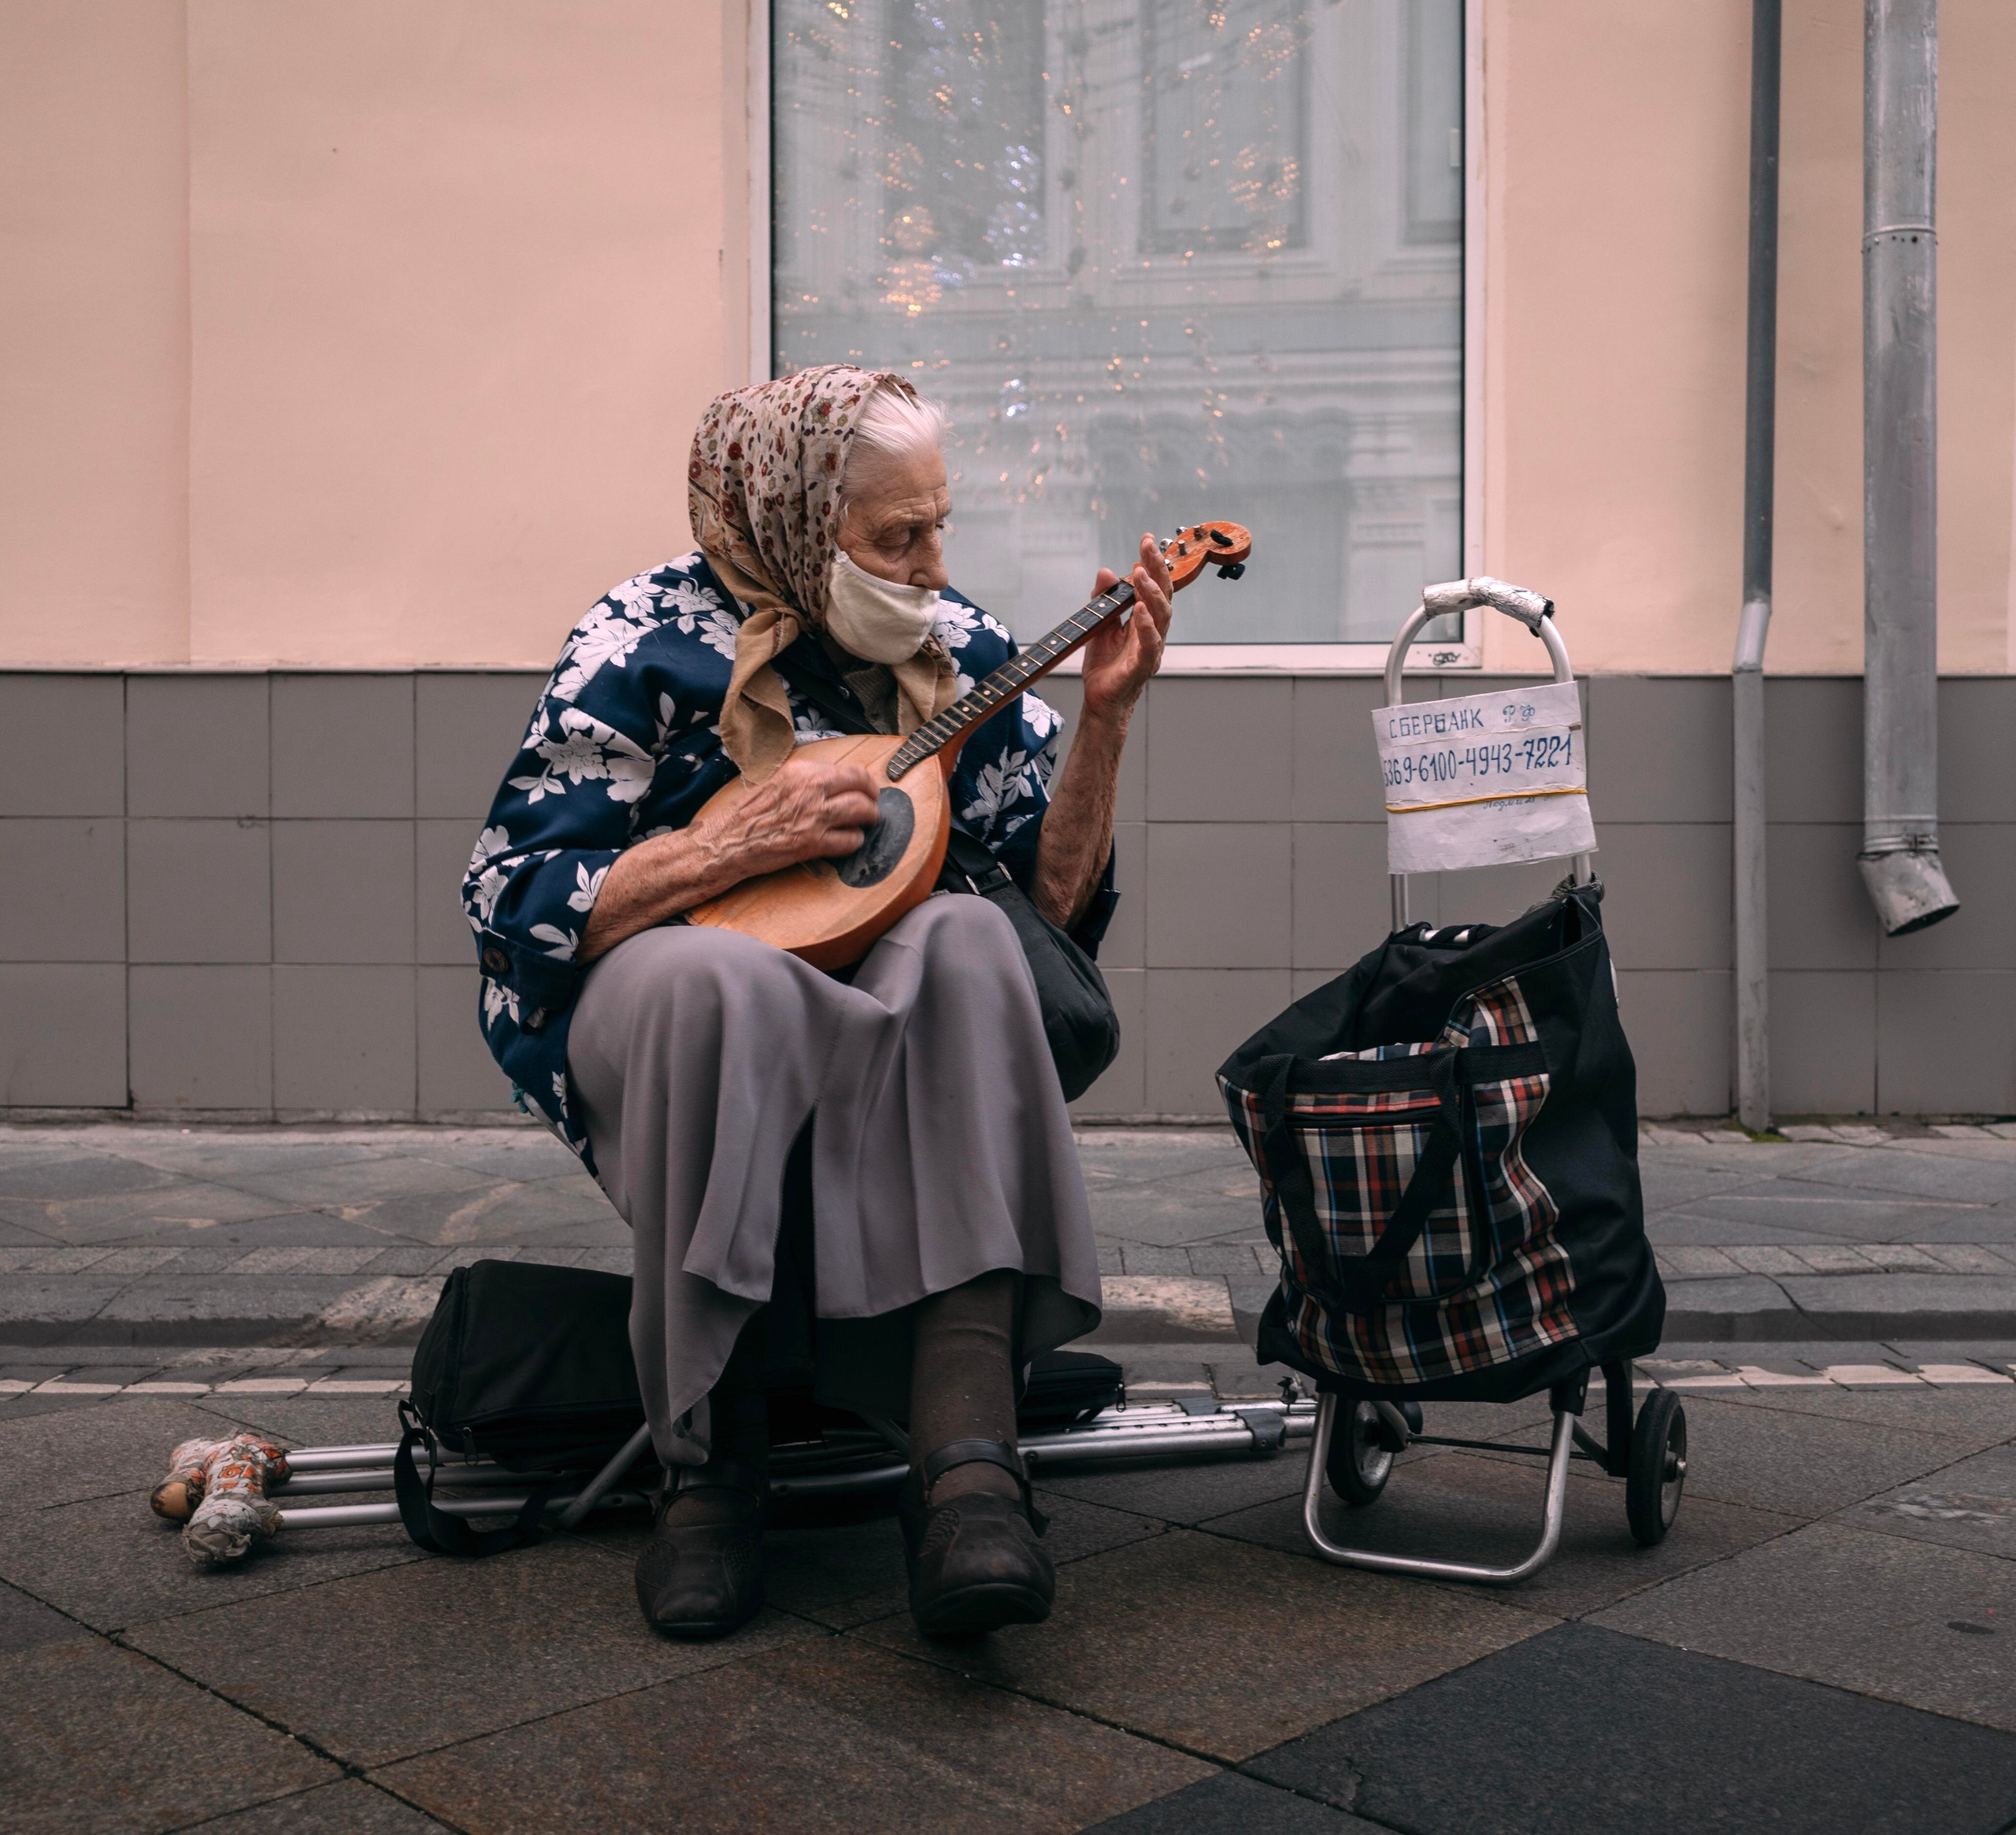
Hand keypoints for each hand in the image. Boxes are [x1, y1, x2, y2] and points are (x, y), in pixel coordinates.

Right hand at [692, 757, 881, 878]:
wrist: (728, 841)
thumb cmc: (748, 814)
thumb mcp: (777, 781)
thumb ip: (806, 779)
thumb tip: (835, 781)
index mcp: (802, 771)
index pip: (849, 769)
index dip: (864, 780)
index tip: (865, 786)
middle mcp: (811, 789)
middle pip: (862, 786)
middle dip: (872, 797)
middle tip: (872, 805)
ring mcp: (814, 816)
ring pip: (862, 811)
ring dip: (869, 818)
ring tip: (866, 822)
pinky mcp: (813, 843)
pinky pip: (850, 841)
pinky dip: (854, 841)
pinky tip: (848, 841)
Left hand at [1079, 531, 1171, 723]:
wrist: (1100, 701)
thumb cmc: (1105, 666)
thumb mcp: (1098, 623)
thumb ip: (1102, 598)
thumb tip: (1106, 571)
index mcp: (1144, 620)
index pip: (1153, 586)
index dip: (1152, 562)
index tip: (1146, 540)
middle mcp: (1153, 632)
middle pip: (1163, 595)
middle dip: (1157, 569)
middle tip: (1147, 547)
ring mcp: (1151, 649)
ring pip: (1161, 617)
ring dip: (1151, 593)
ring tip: (1140, 574)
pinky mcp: (1142, 667)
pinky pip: (1150, 645)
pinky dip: (1146, 626)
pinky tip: (1139, 609)